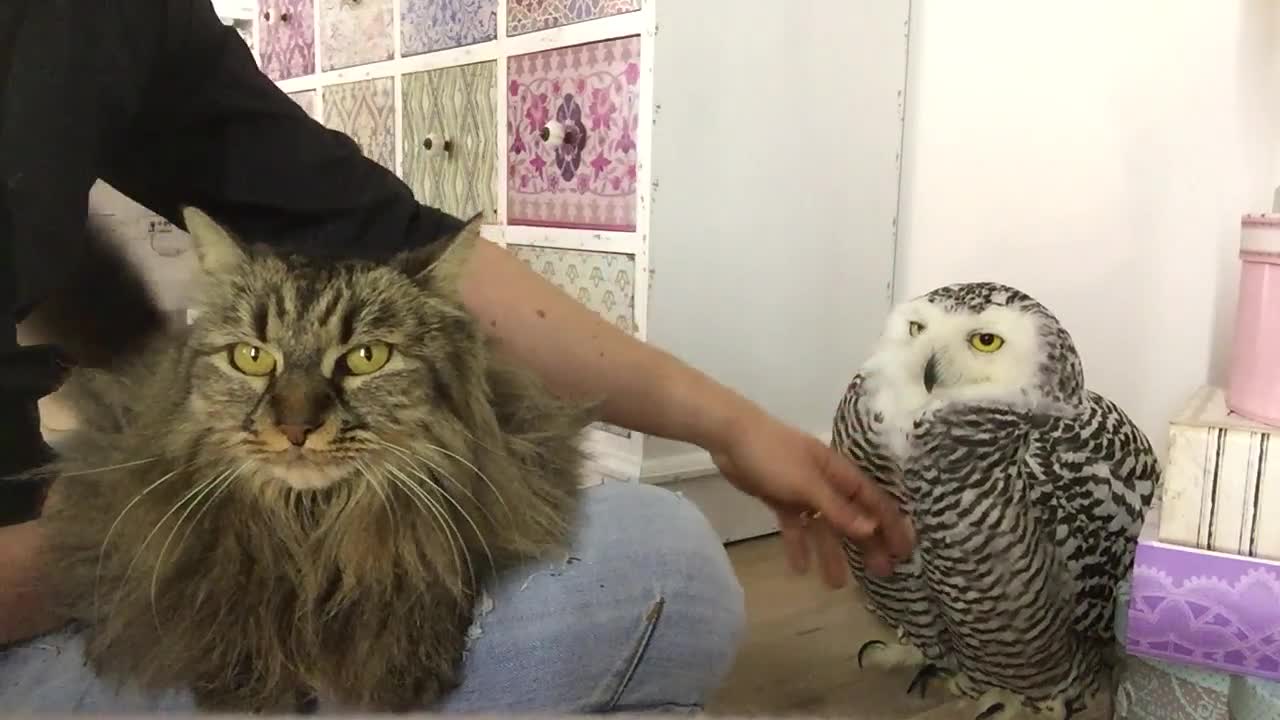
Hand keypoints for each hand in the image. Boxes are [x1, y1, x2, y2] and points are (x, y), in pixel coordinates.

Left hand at [710, 408, 913, 587]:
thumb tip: (872, 529)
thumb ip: (838, 508)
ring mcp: (804, 492)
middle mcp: (827, 484)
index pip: (875, 503)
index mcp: (840, 475)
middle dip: (867, 545)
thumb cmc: (774, 455)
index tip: (905, 553)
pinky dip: (799, 545)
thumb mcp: (808, 484)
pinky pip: (796, 526)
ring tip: (837, 584)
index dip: (892, 527)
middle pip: (853, 518)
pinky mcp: (782, 499)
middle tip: (880, 574)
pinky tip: (800, 569)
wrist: (731, 436)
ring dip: (831, 553)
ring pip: (824, 527)